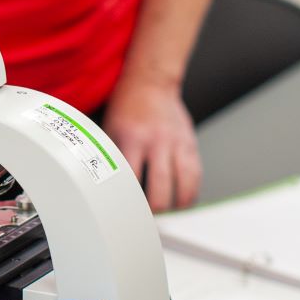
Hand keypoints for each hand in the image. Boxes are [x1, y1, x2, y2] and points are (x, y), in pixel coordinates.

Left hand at [104, 72, 200, 212]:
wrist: (150, 81)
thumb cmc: (127, 106)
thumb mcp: (109, 129)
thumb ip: (110, 157)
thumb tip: (104, 186)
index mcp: (131, 138)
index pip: (130, 179)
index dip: (128, 201)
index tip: (124, 214)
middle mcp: (156, 141)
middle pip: (160, 187)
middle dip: (155, 209)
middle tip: (147, 218)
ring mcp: (176, 142)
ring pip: (184, 184)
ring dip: (176, 205)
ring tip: (167, 213)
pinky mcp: (190, 144)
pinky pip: (196, 175)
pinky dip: (190, 191)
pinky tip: (182, 200)